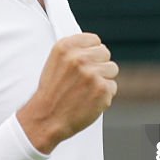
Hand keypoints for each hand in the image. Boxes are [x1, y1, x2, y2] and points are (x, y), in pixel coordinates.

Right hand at [18, 33, 117, 152]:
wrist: (46, 119)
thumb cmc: (51, 92)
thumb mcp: (56, 63)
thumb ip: (75, 51)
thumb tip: (98, 47)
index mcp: (65, 47)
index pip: (94, 40)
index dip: (91, 52)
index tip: (85, 64)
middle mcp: (79, 58)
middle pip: (105, 53)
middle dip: (99, 65)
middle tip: (85, 80)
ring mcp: (92, 73)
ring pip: (112, 68)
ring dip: (103, 79)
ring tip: (86, 90)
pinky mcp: (102, 89)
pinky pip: (112, 87)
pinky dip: (104, 95)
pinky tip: (88, 100)